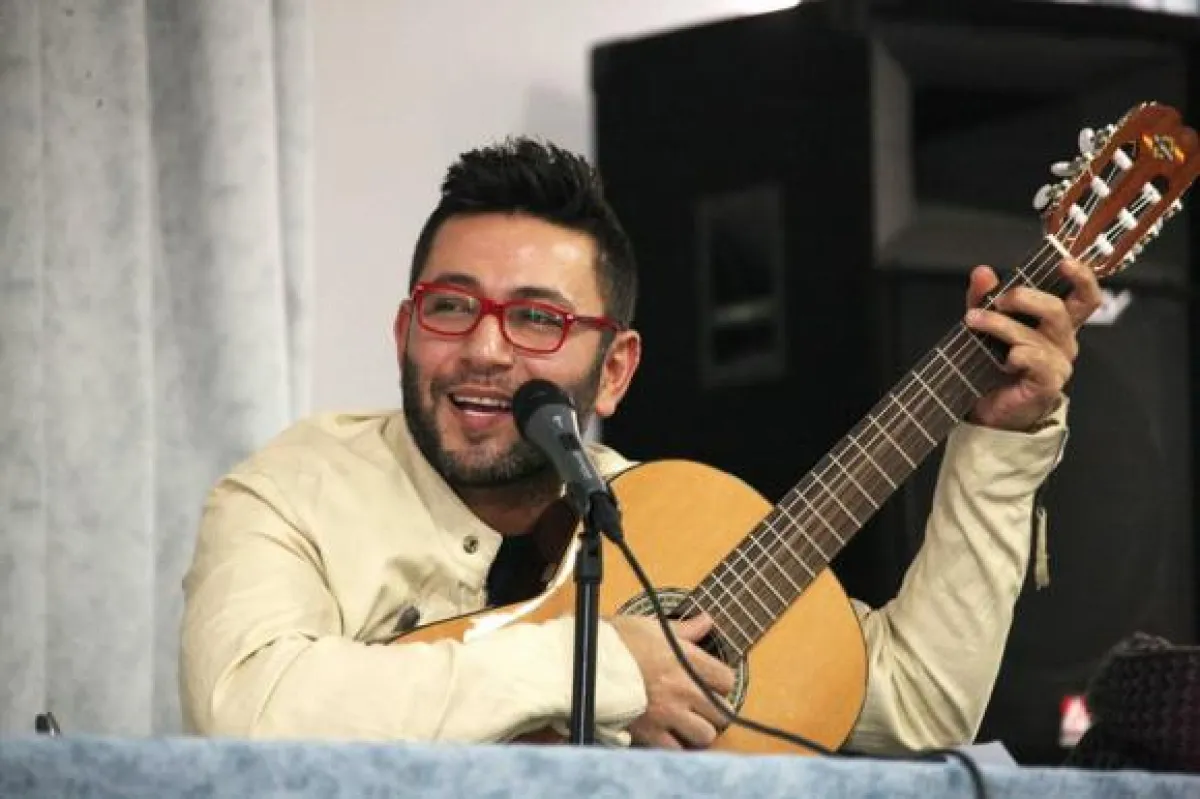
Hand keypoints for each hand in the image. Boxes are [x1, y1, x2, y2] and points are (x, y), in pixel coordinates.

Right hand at [609, 613, 735, 749]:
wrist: (585, 663)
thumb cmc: (616, 642)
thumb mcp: (651, 626)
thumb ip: (684, 629)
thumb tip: (706, 621)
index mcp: (687, 660)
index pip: (727, 679)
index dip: (721, 681)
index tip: (713, 682)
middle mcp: (683, 689)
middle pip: (723, 712)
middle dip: (715, 709)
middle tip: (702, 705)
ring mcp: (668, 713)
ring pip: (705, 735)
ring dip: (699, 730)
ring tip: (688, 723)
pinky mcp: (650, 733)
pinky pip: (676, 750)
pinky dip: (675, 745)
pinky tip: (668, 735)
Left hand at [962, 258, 1101, 430]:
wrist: (989, 409)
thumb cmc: (993, 364)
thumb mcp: (987, 323)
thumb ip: (985, 297)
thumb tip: (982, 272)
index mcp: (1057, 323)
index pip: (1085, 297)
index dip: (1081, 277)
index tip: (1062, 262)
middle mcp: (1064, 341)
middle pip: (1057, 310)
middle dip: (1023, 298)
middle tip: (997, 300)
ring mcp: (1058, 363)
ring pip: (1034, 335)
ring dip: (1000, 325)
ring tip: (974, 322)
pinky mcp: (1048, 384)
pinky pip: (1034, 360)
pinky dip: (1015, 354)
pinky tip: (1002, 360)